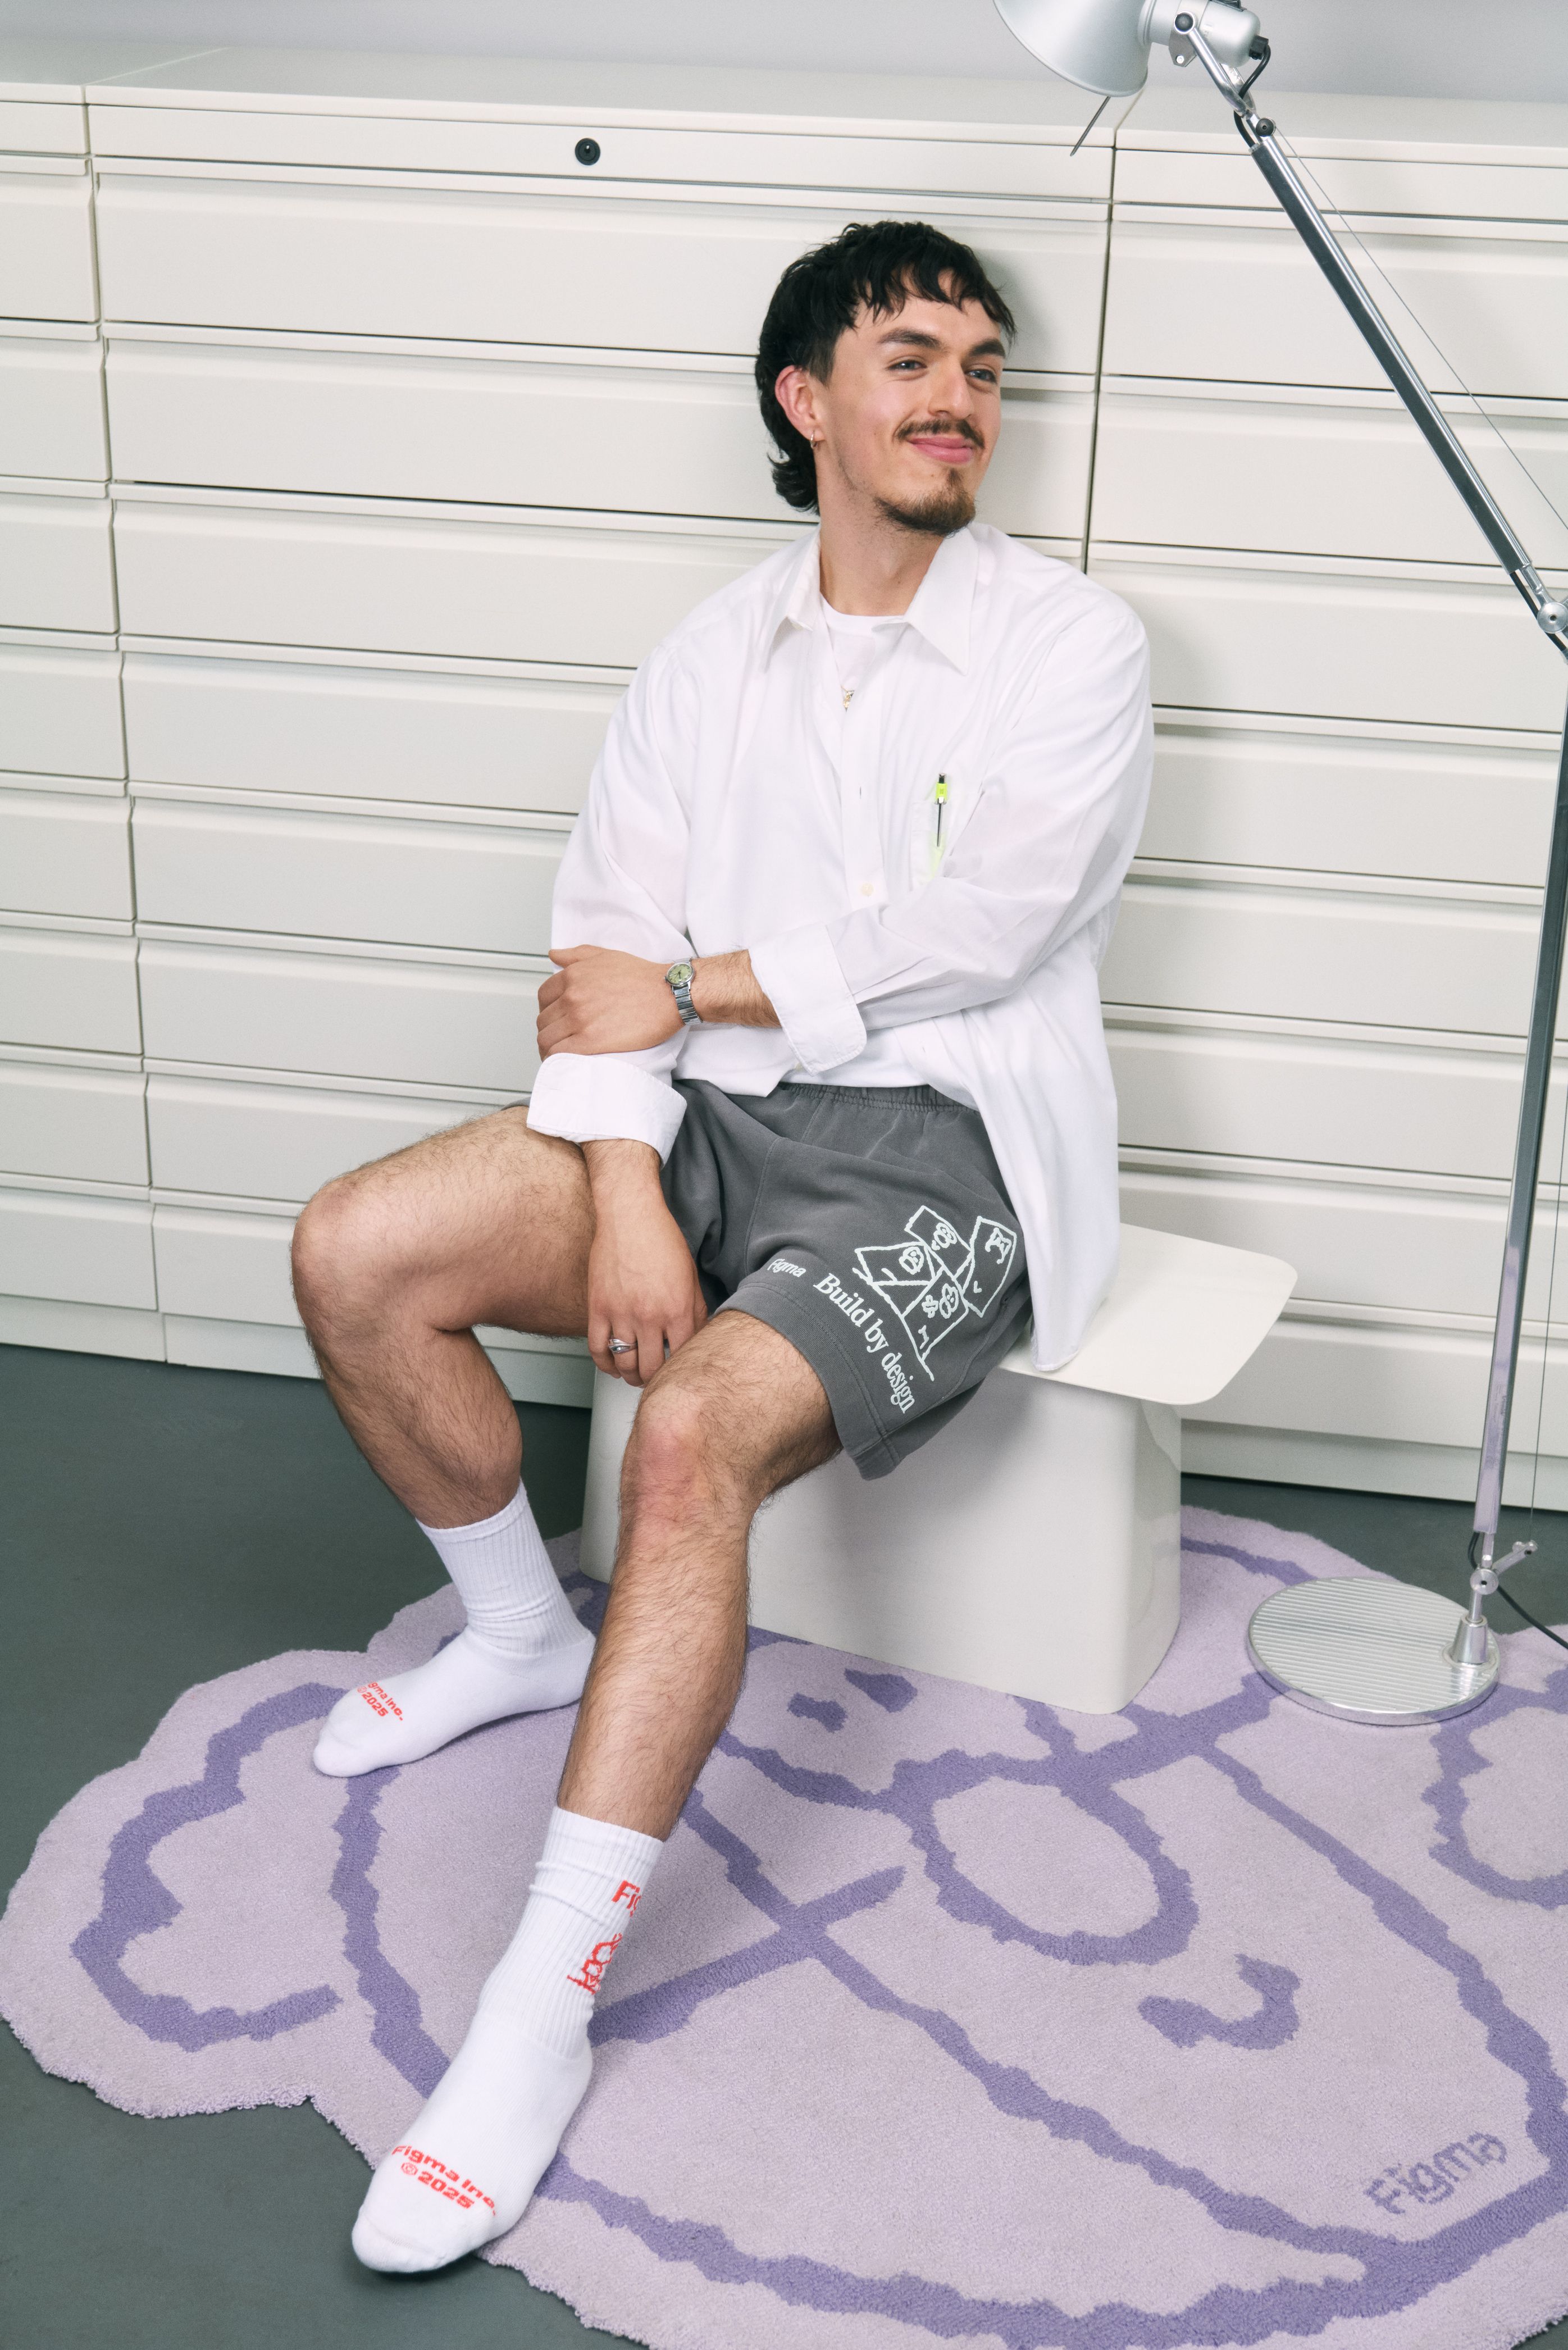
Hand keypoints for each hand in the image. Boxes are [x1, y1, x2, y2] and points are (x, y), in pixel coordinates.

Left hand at [537, 947, 679, 1058]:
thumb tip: (554, 955)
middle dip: (550, 1030)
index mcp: (572, 976)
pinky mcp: (590, 1042)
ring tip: (559, 1053)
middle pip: (544, 1020)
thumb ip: (576, 955)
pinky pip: (559, 1054)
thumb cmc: (643, 977)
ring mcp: (579, 1020)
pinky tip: (563, 1062)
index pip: (543, 997)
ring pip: (547, 1039)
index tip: (556, 1018)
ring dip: (548, 1048)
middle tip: (561, 1037)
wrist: (669, 995)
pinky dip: (555, 1060)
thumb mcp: (606, 956)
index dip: (547, 1009)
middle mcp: (572, 997)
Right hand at [583, 1140, 706, 1385]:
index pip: (683, 1358)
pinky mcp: (598, 1309)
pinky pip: (598, 1350)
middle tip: (655, 1377)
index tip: (679, 1369)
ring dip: (631, 1376)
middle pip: (653, 1369)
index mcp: (678, 1310)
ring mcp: (622, 1315)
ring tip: (634, 1374)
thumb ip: (696, 1310)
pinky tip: (612, 1365)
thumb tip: (697, 1336)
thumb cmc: (661, 1239)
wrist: (629, 1215)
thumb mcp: (691, 1276)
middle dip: (655, 1378)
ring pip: (625, 1365)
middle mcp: (650, 1317)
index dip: (681, 1368)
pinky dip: (604, 1365)